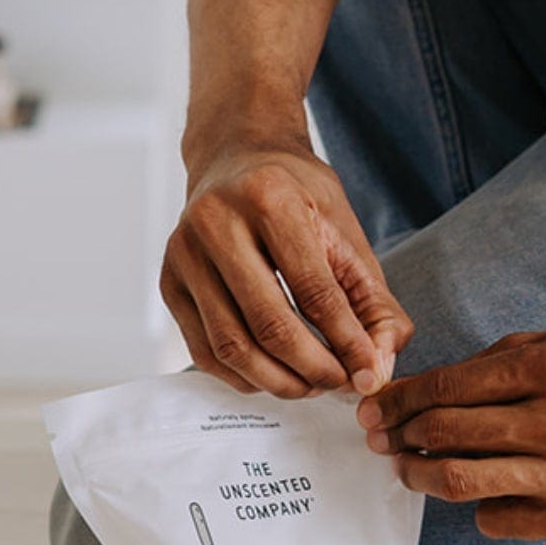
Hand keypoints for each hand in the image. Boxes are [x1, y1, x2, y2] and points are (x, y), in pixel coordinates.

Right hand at [160, 143, 413, 400]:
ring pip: (231, 345)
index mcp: (269, 197)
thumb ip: (373, 302)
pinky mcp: (168, 282)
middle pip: (269, 323)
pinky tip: (273, 373)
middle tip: (340, 384)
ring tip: (310, 384)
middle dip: (313, 368)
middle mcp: (217, 221)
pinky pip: (204, 350)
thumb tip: (376, 369)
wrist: (236, 160)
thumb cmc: (296, 197)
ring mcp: (184, 253)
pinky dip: (243, 376)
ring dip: (278, 380)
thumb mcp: (345, 233)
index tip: (369, 374)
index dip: (347, 342)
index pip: (314, 290)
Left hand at [356, 328, 545, 540]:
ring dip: (421, 476)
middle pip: (447, 434)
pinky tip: (479, 490)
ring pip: (463, 482)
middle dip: (400, 437)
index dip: (400, 400)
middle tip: (381, 440)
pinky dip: (477, 506)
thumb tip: (418, 390)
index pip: (449, 387)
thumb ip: (492, 362)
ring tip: (409, 468)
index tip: (374, 409)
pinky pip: (499, 519)